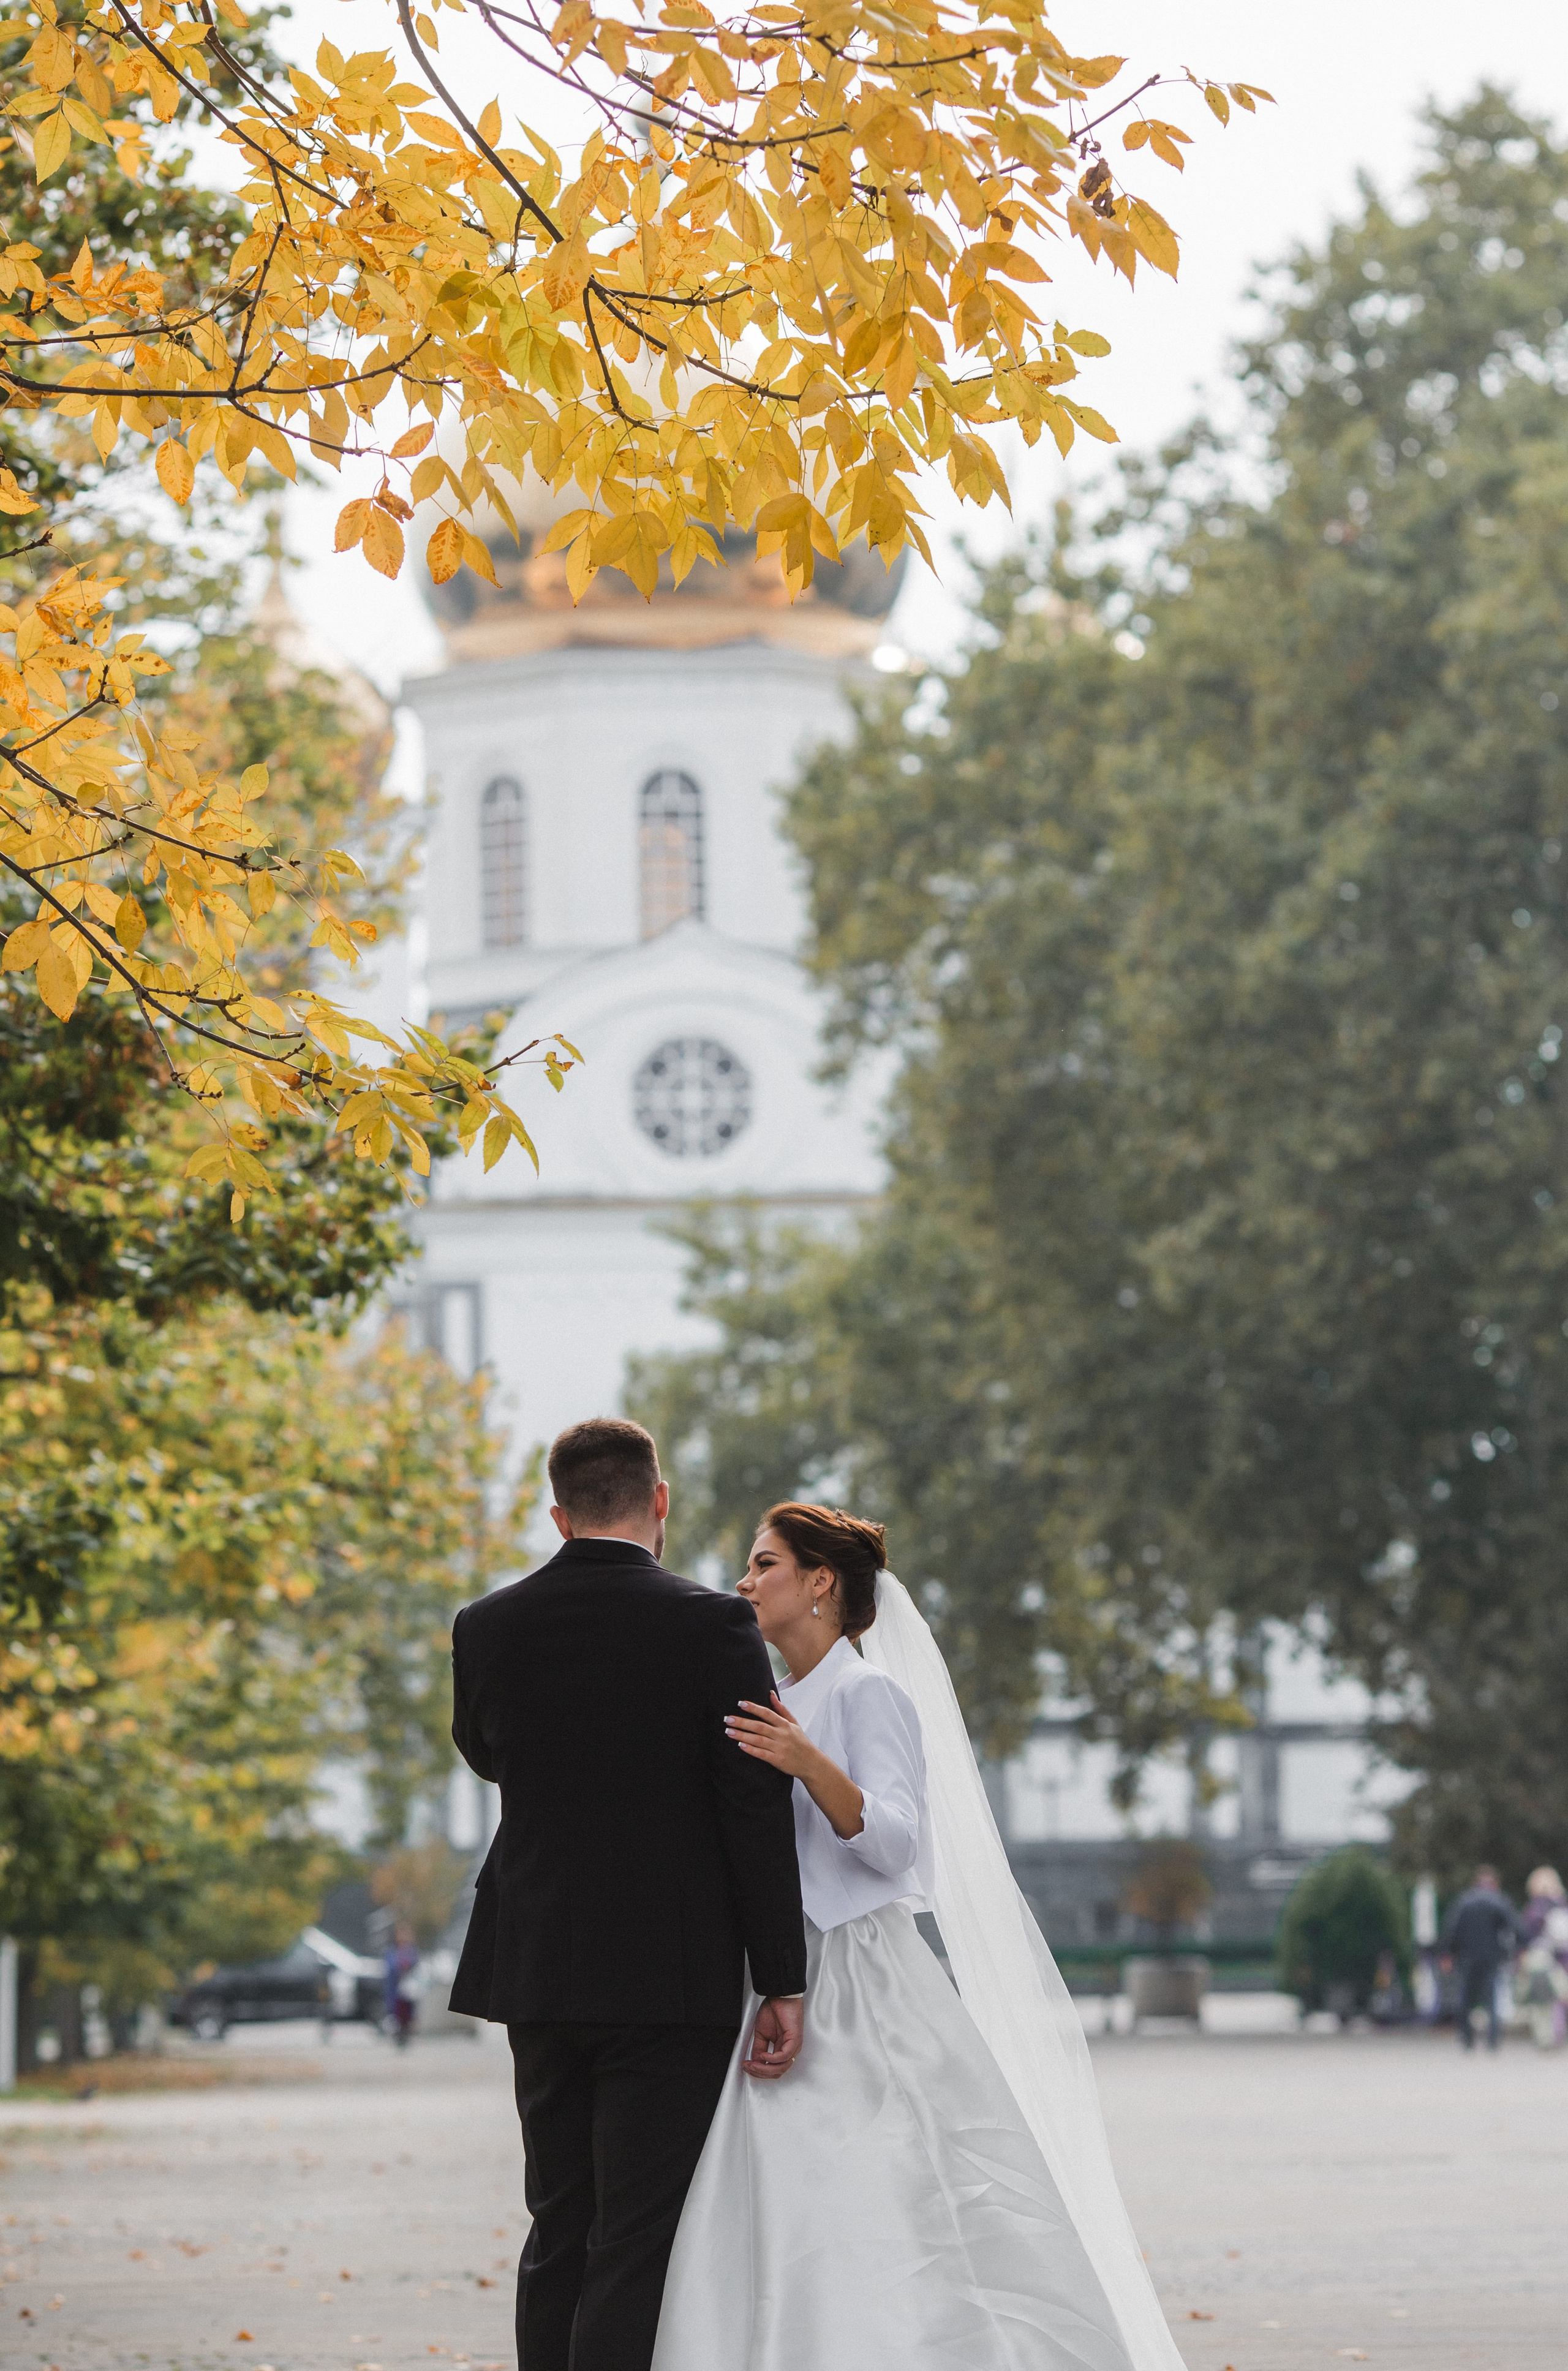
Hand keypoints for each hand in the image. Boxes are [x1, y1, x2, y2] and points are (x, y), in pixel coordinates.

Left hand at [726, 1693, 865, 1841]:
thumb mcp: (794, 1723)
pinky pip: (762, 1754)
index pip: (767, 1713)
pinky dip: (751, 1749)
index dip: (754, 1708)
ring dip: (742, 1735)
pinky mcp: (777, 1760)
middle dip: (742, 1722)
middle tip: (727, 1719)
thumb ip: (781, 1709)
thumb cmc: (801, 1742)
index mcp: (785, 1725)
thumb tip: (771, 1693)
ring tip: (728, 1732)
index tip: (740, 1703)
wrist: (811, 1763)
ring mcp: (779, 1748)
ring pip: (758, 1740)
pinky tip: (740, 1745)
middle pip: (759, 1726)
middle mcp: (782, 1735)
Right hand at [741, 1994, 803, 2079]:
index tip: (746, 2066)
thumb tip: (755, 2061)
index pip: (773, 2069)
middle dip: (760, 2072)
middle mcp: (790, 2050)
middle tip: (748, 2067)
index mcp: (783, 2049)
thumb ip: (759, 2048)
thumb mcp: (762, 2033)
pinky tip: (764, 2055)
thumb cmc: (775, 2009)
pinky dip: (772, 2058)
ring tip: (753, 2063)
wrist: (781, 1995)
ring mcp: (793, 2046)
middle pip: (777, 2072)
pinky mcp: (794, 2039)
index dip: (759, 2071)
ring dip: (764, 2068)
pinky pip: (784, 2055)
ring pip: (781, 2067)